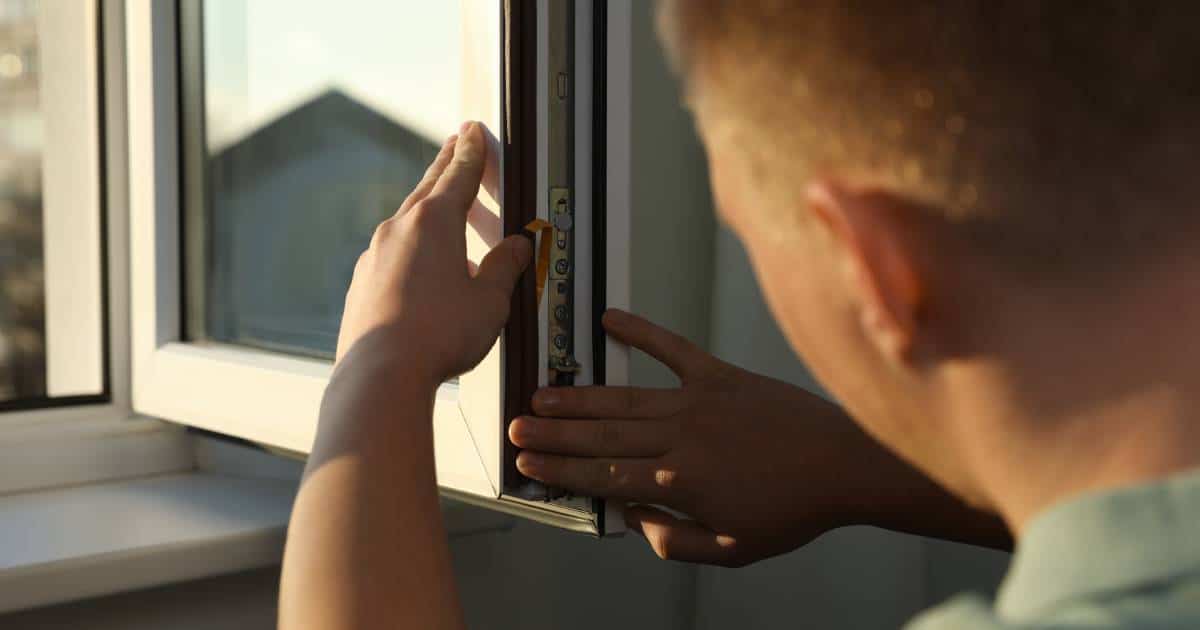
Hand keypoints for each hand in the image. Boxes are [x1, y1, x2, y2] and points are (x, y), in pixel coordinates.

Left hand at [335, 121, 530, 384]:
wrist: (382, 373)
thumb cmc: (438, 334)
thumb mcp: (490, 299)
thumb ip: (505, 267)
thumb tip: (518, 247)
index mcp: (435, 222)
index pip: (459, 175)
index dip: (471, 151)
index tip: (473, 131)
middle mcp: (399, 230)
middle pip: (427, 188)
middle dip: (445, 166)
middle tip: (455, 145)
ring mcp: (376, 255)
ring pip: (407, 221)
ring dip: (428, 211)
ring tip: (446, 214)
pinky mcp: (363, 282)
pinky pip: (393, 254)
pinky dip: (412, 249)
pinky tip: (423, 269)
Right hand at [509, 310, 887, 566]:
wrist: (846, 465)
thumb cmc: (793, 512)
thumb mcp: (732, 549)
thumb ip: (673, 540)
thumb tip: (630, 517)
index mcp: (679, 482)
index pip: (603, 477)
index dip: (560, 471)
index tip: (526, 466)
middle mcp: (679, 437)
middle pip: (601, 436)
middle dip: (553, 434)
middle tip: (514, 429)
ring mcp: (698, 400)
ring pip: (622, 398)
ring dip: (578, 397)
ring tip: (541, 396)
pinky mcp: (720, 375)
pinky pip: (672, 348)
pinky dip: (640, 331)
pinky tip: (610, 318)